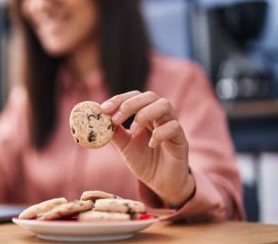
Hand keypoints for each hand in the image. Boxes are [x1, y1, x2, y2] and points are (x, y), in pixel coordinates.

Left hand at [101, 91, 194, 206]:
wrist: (162, 184)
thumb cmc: (144, 162)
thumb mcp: (125, 146)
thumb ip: (115, 133)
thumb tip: (99, 120)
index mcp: (147, 115)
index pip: (135, 96)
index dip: (119, 99)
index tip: (103, 109)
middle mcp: (161, 117)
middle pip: (150, 96)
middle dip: (130, 104)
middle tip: (115, 119)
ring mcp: (172, 126)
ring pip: (165, 105)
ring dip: (145, 114)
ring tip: (133, 131)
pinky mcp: (181, 141)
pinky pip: (174, 127)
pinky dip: (160, 133)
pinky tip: (151, 144)